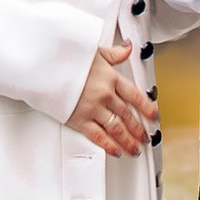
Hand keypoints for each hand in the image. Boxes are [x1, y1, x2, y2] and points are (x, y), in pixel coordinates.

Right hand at [67, 35, 156, 155]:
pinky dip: (109, 145)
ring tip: (134, 149)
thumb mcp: (94, 50)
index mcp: (110, 77)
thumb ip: (113, 54)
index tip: (153, 115)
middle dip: (138, 129)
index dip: (147, 108)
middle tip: (144, 137)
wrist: (46, 65)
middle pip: (127, 115)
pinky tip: (115, 151)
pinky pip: (98, 136)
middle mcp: (105, 94)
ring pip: (116, 128)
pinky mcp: (79, 119)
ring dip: (128, 141)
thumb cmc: (67, 57)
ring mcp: (93, 108)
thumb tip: (127, 49)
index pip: (135, 96)